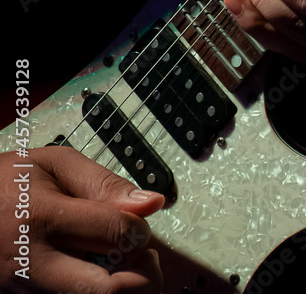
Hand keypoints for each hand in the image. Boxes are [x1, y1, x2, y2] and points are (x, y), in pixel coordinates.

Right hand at [0, 147, 163, 293]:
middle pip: (108, 291)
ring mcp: (22, 290)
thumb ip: (104, 183)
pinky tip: (94, 276)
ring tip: (123, 269)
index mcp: (42, 218)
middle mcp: (30, 263)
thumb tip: (150, 203)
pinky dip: (93, 292)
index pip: (117, 233)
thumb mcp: (53, 165)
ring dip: (121, 289)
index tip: (138, 224)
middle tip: (144, 261)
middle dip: (143, 279)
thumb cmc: (5, 185)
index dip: (141, 229)